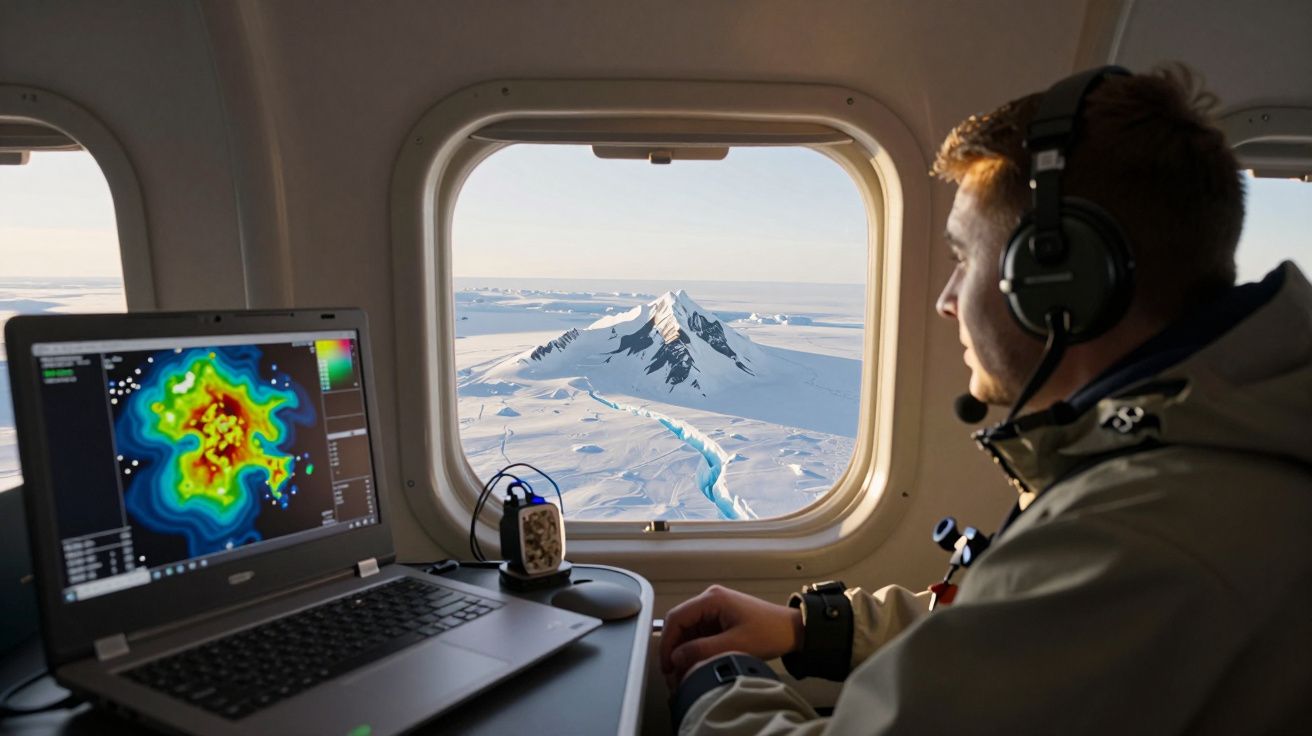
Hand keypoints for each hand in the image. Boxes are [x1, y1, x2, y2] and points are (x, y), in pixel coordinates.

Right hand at [660, 585, 802, 687]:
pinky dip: (695, 651)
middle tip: (673, 674)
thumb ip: (703, 650)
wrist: (793, 631)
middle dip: (674, 650)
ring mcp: (714, 610)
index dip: (667, 643)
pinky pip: (699, 635)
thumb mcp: (736, 645)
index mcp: (712, 599)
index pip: (676, 618)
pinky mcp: (719, 621)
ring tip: (684, 674)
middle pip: (679, 624)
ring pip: (688, 632)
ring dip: (684, 652)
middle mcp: (710, 600)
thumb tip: (676, 657)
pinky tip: (695, 666)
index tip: (666, 664)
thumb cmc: (770, 632)